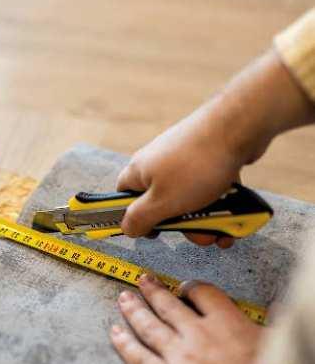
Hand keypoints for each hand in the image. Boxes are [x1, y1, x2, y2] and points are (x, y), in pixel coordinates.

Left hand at [110, 274, 262, 363]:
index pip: (203, 293)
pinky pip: (139, 358)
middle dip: (153, 291)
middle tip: (142, 280)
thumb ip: (265, 326)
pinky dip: (124, 343)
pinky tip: (114, 332)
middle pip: (168, 306)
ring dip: (134, 309)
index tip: (184, 286)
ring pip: (149, 326)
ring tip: (124, 297)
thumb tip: (273, 311)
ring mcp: (179, 357)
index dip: (190, 287)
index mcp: (228, 323)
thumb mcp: (276, 346)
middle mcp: (198, 335)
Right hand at [117, 49, 314, 246]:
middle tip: (200, 236)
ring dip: (207, 220)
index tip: (153, 232)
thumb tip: (126, 228)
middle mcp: (158, 164)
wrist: (239, 127)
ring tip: (224, 231)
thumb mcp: (162, 202)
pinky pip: (210, 189)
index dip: (134, 218)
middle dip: (184, 225)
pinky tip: (236, 217)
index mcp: (139, 172)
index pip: (123, 197)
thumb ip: (140, 219)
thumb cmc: (196, 166)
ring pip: (191, 200)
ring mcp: (184, 161)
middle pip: (163, 204)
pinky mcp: (208, 158)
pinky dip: (221, 204)